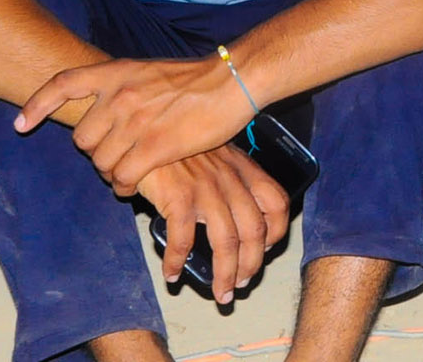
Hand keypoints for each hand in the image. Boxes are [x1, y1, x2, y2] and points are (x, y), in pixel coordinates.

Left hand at [16, 55, 255, 195]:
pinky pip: (122, 177)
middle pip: (82, 137)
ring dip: (110, 173)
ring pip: (101, 162)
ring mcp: (136, 121)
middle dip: (94, 152)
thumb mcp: (149, 71)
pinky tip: (132, 185)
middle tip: (112, 156)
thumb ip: (123, 87)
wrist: (230, 82)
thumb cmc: (196, 78)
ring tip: (125, 172)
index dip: (37, 104)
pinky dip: (123, 186)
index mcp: (117, 72)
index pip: (63, 83)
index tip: (21, 123)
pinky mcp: (155, 146)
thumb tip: (104, 107)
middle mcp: (120, 95)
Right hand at [135, 145, 289, 304]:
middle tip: (241, 285)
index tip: (265, 250)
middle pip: (254, 231)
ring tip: (220, 293)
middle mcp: (230, 179)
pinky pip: (183, 240)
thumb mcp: (215, 154)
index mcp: (243, 168)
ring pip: (226, 242)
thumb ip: (229, 179)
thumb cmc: (178, 147)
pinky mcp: (178, 196)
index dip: (276, 232)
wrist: (145, 130)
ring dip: (225, 275)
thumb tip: (234, 218)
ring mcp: (206, 188)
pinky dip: (176, 262)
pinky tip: (171, 274)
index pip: (277, 202)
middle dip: (251, 266)